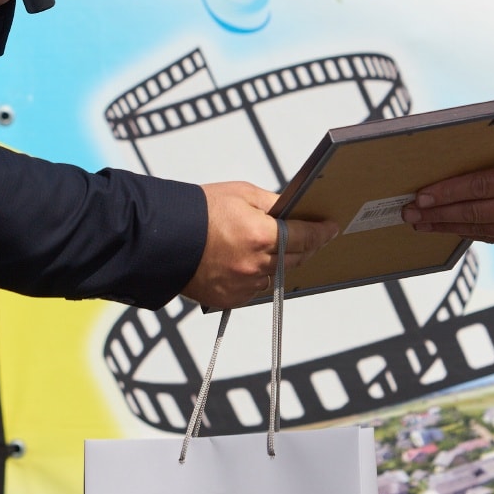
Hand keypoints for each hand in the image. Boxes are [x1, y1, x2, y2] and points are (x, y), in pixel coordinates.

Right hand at [183, 182, 336, 311]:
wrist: (161, 239)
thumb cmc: (198, 211)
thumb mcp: (240, 194)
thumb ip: (271, 203)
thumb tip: (292, 210)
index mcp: (261, 235)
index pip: (306, 237)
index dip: (323, 232)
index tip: (332, 228)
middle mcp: (255, 265)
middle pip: (296, 259)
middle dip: (304, 247)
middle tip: (306, 236)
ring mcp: (242, 285)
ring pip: (274, 276)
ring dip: (277, 263)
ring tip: (261, 246)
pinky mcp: (229, 299)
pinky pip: (253, 290)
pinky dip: (254, 277)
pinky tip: (241, 262)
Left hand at [402, 132, 493, 245]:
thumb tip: (473, 143)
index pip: (478, 186)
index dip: (445, 192)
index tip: (421, 195)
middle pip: (473, 212)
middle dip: (437, 213)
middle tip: (409, 213)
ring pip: (481, 229)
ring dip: (448, 227)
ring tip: (422, 225)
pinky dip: (473, 233)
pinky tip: (454, 229)